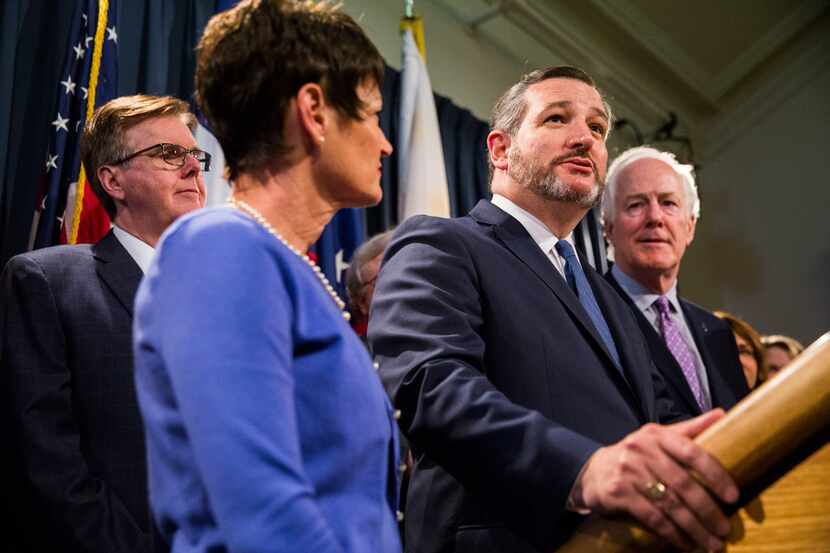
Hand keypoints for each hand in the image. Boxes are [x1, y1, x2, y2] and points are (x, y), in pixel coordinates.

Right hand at [576, 409, 738, 550]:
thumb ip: (689, 429)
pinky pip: (651, 517)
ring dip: (694, 527)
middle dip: (707, 510)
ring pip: (669, 504)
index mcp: (656, 435)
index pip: (692, 452)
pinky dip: (671, 533)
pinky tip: (685, 544)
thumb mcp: (658, 438)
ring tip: (712, 543)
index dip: (715, 474)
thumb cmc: (636, 455)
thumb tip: (723, 413)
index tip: (733, 496)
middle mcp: (642, 450)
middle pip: (682, 483)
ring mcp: (628, 471)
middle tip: (725, 528)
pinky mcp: (618, 493)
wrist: (593, 471)